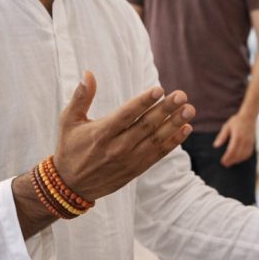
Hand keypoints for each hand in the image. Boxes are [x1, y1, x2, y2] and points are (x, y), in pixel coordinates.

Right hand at [53, 71, 193, 200]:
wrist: (70, 186)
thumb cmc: (70, 148)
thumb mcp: (68, 121)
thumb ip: (81, 97)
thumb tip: (88, 73)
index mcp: (100, 133)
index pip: (126, 115)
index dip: (143, 102)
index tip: (159, 89)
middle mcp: (116, 147)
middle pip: (145, 126)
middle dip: (165, 110)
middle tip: (182, 95)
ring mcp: (128, 160)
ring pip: (155, 140)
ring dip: (174, 124)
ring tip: (189, 110)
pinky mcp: (135, 170)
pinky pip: (158, 155)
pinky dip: (173, 142)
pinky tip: (185, 129)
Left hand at [213, 112, 255, 166]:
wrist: (249, 117)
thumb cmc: (236, 121)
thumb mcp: (227, 126)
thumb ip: (221, 136)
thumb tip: (215, 146)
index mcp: (237, 136)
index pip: (232, 150)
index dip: (227, 157)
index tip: (222, 161)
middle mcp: (244, 140)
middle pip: (238, 154)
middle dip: (231, 161)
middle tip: (225, 164)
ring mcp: (249, 142)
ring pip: (243, 155)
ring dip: (237, 161)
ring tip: (230, 163)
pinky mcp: (252, 143)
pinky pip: (248, 153)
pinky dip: (243, 158)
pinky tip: (238, 159)